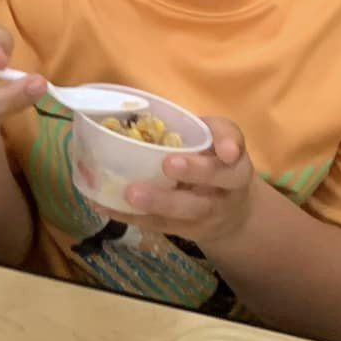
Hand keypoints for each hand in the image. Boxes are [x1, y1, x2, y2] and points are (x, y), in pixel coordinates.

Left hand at [117, 117, 257, 242]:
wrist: (233, 214)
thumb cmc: (213, 164)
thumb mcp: (214, 142)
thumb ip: (196, 129)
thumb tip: (143, 110)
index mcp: (234, 163)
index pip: (236, 147)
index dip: (231, 146)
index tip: (227, 150)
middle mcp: (226, 190)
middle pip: (217, 181)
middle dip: (193, 173)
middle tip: (168, 164)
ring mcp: (205, 214)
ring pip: (186, 211)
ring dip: (157, 203)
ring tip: (130, 193)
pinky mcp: (182, 230)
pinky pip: (157, 224)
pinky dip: (130, 215)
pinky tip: (104, 205)